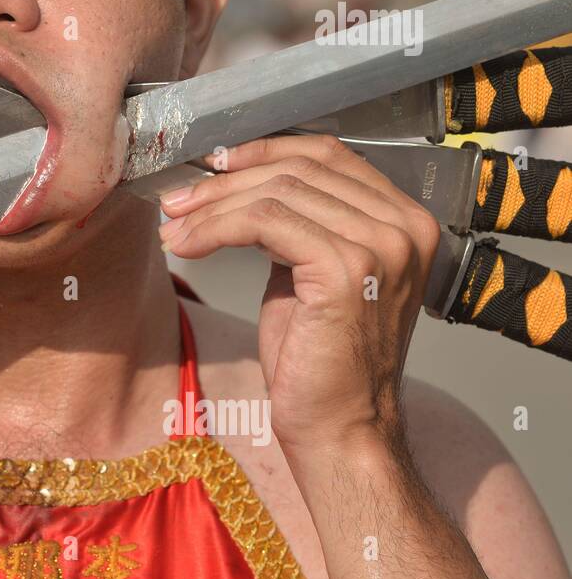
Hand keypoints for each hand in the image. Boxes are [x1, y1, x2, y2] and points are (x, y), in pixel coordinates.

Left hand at [157, 135, 440, 454]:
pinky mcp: (346, 268)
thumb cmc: (319, 360)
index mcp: (404, 220)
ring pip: (277, 192)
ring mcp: (381, 245)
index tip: (213, 164)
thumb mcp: (309, 273)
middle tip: (177, 200)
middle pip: (299, 168)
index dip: (265, 150)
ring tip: (173, 227)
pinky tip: (188, 246)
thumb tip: (235, 181)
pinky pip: (265, 222)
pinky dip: (216, 228)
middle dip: (226, 180)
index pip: (329, 154)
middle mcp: (405, 226)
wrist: (340, 428)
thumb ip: (296, 223)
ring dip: (212, 206)